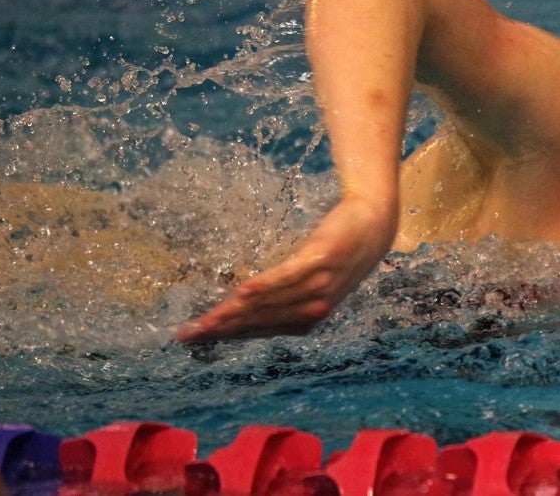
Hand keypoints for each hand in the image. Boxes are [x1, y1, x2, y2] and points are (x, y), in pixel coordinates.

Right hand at [175, 196, 395, 342]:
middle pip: (258, 321)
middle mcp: (313, 307)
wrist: (374, 222)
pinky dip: (265, 286)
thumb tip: (242, 298)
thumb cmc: (337, 251)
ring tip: (206, 320)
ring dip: (234, 313)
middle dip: (220, 329)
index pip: (258, 330)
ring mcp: (318, 285)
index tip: (193, 338)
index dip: (225, 334)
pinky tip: (241, 291)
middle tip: (186, 334)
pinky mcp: (321, 260)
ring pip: (269, 303)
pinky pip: (288, 276)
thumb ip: (282, 292)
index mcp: (307, 318)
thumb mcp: (310, 278)